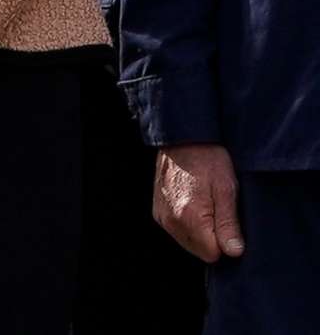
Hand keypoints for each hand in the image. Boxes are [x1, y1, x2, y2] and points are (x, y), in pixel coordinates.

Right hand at [156, 143, 246, 262]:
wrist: (182, 138)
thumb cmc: (208, 160)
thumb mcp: (227, 189)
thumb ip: (229, 224)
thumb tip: (234, 253)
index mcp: (190, 217)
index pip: (213, 255)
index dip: (226, 242)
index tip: (229, 222)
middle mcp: (171, 221)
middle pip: (201, 251)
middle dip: (213, 239)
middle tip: (219, 211)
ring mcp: (162, 217)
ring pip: (189, 243)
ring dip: (201, 233)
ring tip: (207, 205)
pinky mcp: (158, 212)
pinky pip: (178, 232)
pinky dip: (188, 225)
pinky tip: (194, 205)